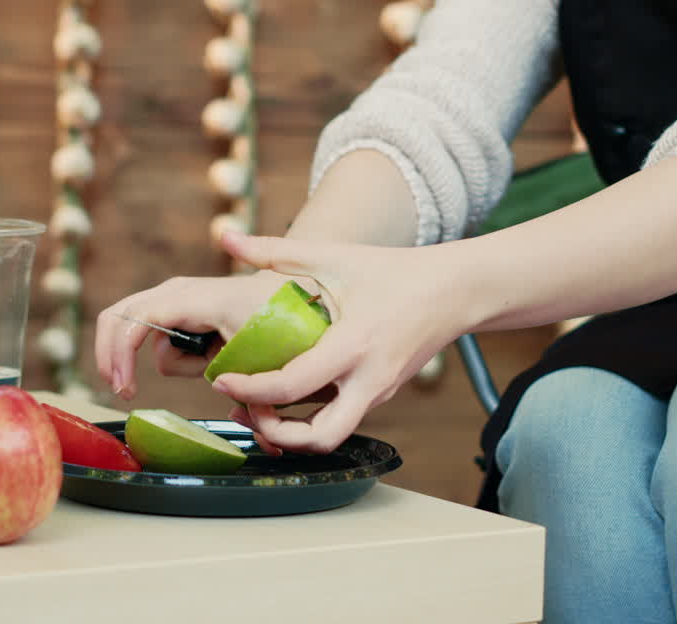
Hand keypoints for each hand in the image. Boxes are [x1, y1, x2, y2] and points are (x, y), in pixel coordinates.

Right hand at [94, 268, 290, 399]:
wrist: (290, 294)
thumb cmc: (279, 321)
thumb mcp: (257, 351)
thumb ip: (235, 375)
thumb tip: (212, 389)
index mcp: (193, 298)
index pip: (135, 318)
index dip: (119, 353)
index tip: (125, 389)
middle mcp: (176, 291)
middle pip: (118, 316)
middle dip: (112, 356)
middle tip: (125, 391)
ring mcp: (176, 296)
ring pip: (144, 337)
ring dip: (175, 363)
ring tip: (215, 362)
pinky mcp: (180, 307)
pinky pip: (160, 338)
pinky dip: (177, 358)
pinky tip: (211, 355)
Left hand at [210, 232, 461, 454]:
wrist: (454, 291)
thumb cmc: (394, 271)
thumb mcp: (333, 256)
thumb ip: (275, 250)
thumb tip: (227, 237)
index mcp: (353, 344)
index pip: (293, 384)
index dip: (250, 389)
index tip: (221, 380)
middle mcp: (368, 379)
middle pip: (320, 438)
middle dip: (274, 433)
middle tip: (245, 411)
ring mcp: (378, 392)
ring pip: (332, 437)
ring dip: (292, 435)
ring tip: (259, 412)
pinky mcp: (381, 395)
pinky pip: (342, 420)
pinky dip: (310, 420)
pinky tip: (286, 401)